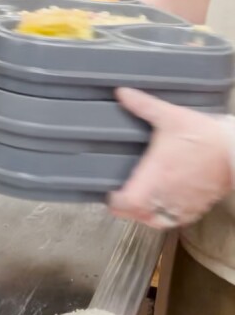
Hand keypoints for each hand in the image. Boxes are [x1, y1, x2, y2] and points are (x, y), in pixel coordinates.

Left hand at [109, 88, 234, 228]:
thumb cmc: (204, 136)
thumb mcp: (171, 117)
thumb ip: (144, 106)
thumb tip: (121, 93)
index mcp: (154, 177)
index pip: (127, 203)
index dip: (115, 201)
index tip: (110, 192)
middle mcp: (165, 195)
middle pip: (137, 216)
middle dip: (126, 209)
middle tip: (122, 197)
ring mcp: (183, 204)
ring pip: (156, 221)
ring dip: (144, 215)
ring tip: (140, 203)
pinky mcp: (199, 206)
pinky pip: (177, 220)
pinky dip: (166, 216)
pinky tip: (164, 204)